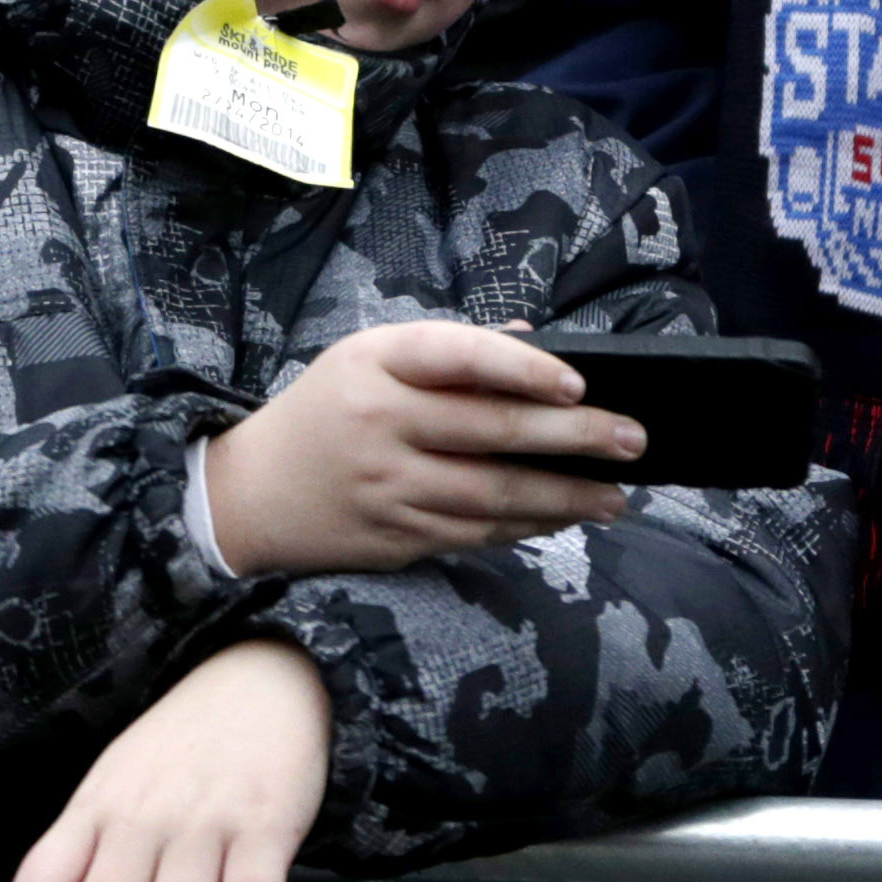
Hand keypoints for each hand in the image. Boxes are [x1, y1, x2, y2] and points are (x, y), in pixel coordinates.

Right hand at [204, 320, 643, 574]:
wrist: (250, 493)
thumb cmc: (330, 408)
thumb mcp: (372, 355)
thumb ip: (453, 349)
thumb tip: (539, 345)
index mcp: (379, 363)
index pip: (460, 356)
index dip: (523, 368)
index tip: (581, 382)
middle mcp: (382, 423)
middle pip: (491, 431)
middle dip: (573, 437)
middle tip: (631, 440)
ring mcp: (387, 487)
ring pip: (491, 495)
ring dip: (563, 497)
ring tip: (616, 496)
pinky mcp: (393, 537)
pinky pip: (473, 533)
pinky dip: (524, 527)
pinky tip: (563, 519)